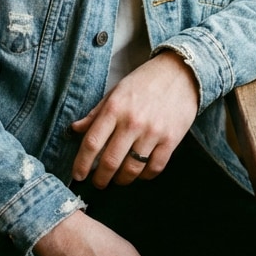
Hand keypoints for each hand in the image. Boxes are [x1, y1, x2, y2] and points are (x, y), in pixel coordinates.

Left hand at [70, 51, 198, 187]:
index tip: (78, 175)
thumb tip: (75, 129)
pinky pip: (154, 168)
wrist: (180, 72)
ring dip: (122, 180)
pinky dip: (144, 176)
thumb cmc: (145, 81)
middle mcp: (132, 122)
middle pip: (110, 161)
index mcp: (114, 108)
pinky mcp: (171, 139)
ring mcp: (153, 132)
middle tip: (98, 183)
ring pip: (132, 169)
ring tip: (118, 179)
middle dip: (100, 179)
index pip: (92, 143)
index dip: (81, 164)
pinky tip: (139, 173)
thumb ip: (96, 113)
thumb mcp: (116, 91)